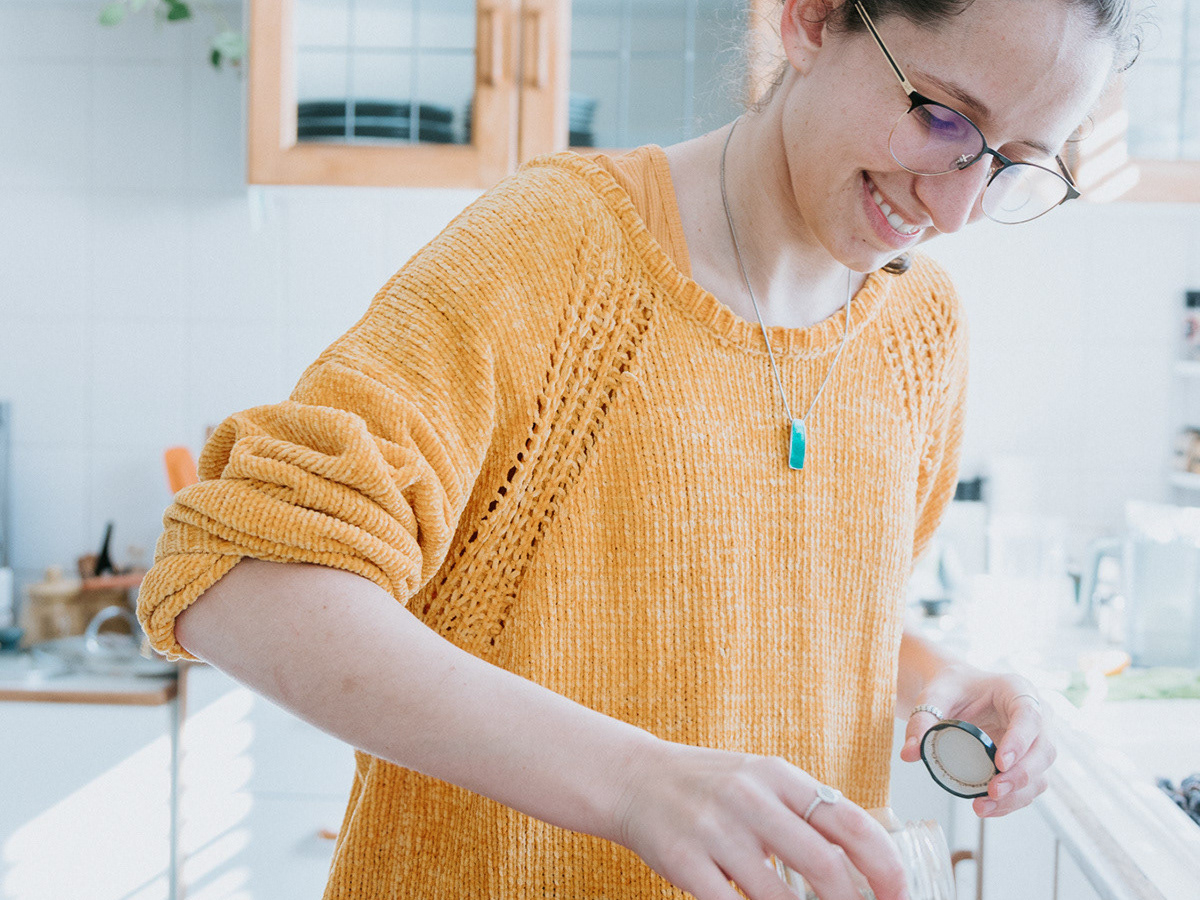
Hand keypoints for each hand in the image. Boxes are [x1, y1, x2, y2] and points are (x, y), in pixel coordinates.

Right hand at [611, 740, 909, 899]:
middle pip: (823, 864)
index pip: (850, 822)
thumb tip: (867, 857)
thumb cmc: (709, 785)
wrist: (635, 778)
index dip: (884, 867)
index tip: (900, 896)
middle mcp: (749, 798)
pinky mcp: (685, 862)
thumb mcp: (760, 780)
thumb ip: (805, 809)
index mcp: (778, 776)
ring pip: (779, 898)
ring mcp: (715, 830)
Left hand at [900, 664, 1054, 817]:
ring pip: (1040, 773)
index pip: (1029, 715)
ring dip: (1016, 795)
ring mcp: (1035, 741)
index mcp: (1017, 690)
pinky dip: (1011, 801)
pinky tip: (988, 808)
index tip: (1000, 762)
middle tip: (993, 791)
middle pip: (1043, 749)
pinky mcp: (1028, 762)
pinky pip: (1028, 786)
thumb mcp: (934, 695)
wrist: (957, 692)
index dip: (1020, 740)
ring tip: (982, 806)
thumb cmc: (951, 687)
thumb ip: (922, 719)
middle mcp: (1036, 716)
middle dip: (1020, 775)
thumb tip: (909, 753)